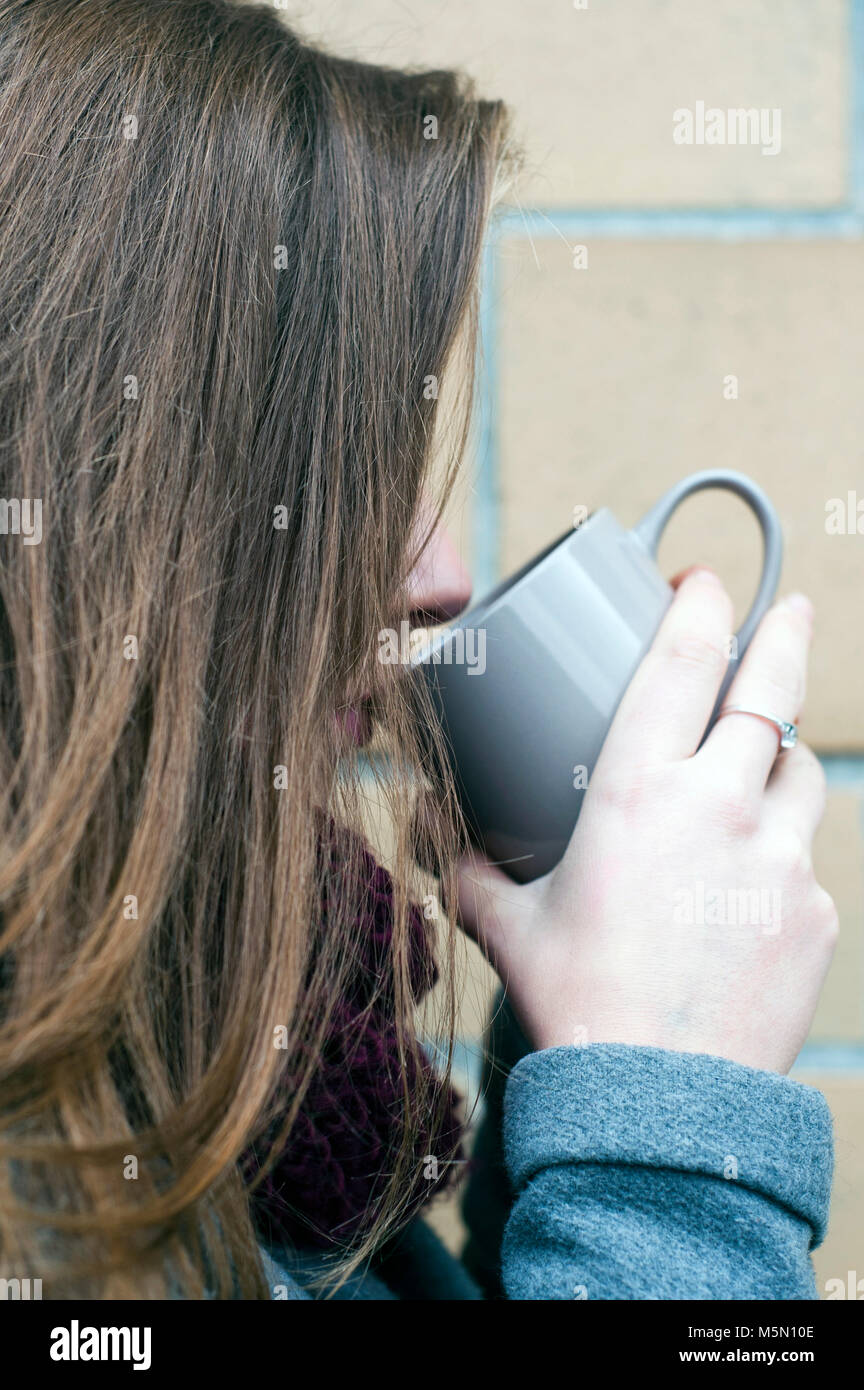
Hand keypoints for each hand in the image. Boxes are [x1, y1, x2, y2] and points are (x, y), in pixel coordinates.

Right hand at [457, 570, 837, 1074]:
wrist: (658, 1106)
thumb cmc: (581, 1006)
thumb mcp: (513, 929)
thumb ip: (471, 875)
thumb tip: (437, 845)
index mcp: (639, 793)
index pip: (682, 665)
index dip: (698, 608)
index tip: (701, 583)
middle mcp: (720, 807)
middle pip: (770, 692)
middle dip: (782, 635)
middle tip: (788, 606)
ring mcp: (780, 859)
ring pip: (800, 770)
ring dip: (782, 750)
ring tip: (761, 753)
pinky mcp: (816, 912)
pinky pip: (806, 857)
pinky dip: (783, 848)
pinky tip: (751, 878)